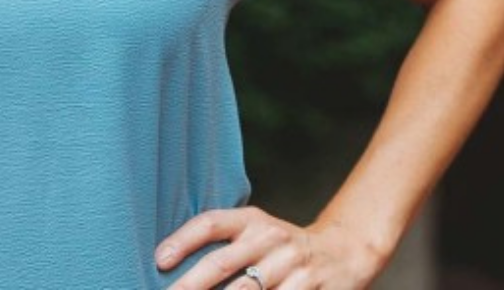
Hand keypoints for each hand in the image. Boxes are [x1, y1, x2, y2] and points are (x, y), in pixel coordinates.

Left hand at [154, 206, 385, 289]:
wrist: (343, 253)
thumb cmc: (282, 247)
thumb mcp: (257, 233)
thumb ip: (223, 243)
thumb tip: (169, 264)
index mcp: (253, 221)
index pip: (211, 223)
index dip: (183, 240)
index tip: (160, 261)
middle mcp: (271, 239)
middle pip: (222, 263)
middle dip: (190, 285)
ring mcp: (292, 266)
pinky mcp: (310, 289)